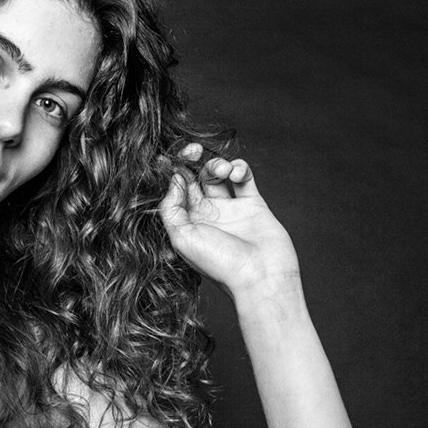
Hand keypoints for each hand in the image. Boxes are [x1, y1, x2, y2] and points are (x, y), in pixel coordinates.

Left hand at [159, 144, 300, 299]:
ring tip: (222, 170)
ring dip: (216, 164)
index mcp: (187, 223)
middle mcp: (207, 214)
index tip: (167, 158)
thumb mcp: (182, 238)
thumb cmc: (220, 264)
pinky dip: (240, 168)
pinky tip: (236, 174)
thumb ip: (171, 208)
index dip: (170, 172)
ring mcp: (230, 208)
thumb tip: (173, 180)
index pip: (175, 190)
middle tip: (193, 150)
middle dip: (192, 160)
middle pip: (195, 177)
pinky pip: (244, 177)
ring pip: (219, 174)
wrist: (261, 277)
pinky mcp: (254, 203)